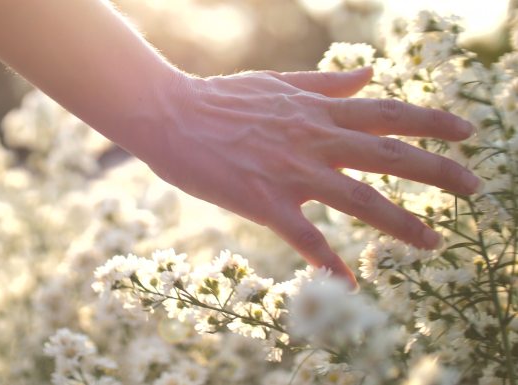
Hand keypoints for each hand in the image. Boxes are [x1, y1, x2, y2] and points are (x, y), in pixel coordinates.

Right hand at [145, 67, 480, 285]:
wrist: (171, 116)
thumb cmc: (220, 99)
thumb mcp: (278, 83)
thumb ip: (326, 83)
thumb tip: (370, 74)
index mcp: (318, 111)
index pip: (388, 113)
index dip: (432, 122)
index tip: (467, 134)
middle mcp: (314, 139)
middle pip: (389, 155)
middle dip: (437, 171)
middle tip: (475, 188)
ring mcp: (291, 171)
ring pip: (359, 199)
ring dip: (401, 222)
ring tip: (434, 242)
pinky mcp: (263, 201)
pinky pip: (305, 237)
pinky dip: (328, 261)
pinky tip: (349, 283)